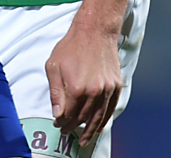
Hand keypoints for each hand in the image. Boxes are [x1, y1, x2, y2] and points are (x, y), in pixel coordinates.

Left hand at [45, 22, 121, 146]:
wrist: (94, 32)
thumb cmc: (71, 47)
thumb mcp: (53, 66)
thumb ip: (55, 93)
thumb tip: (57, 114)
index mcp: (76, 88)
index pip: (68, 114)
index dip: (62, 122)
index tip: (57, 125)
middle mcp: (94, 92)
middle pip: (83, 117)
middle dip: (73, 126)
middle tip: (66, 132)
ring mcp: (107, 90)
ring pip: (98, 117)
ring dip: (90, 129)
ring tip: (84, 139)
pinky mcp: (116, 86)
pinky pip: (110, 108)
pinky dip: (104, 119)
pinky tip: (98, 126)